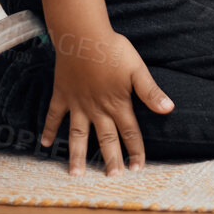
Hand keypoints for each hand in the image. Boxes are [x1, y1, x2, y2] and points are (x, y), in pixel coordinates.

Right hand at [40, 26, 172, 175]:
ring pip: (77, 135)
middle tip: (111, 178)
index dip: (135, 150)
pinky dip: (49, 129)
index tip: (137, 168)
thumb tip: (168, 109)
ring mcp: (77, 104)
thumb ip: (150, 92)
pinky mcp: (62, 95)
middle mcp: (97, 109)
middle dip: (110, 159)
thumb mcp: (137, 69)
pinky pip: (54, 116)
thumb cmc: (113, 50)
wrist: (83, 36)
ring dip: (77, 155)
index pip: (129, 132)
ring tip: (76, 174)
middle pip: (105, 139)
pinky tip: (44, 144)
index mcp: (117, 104)